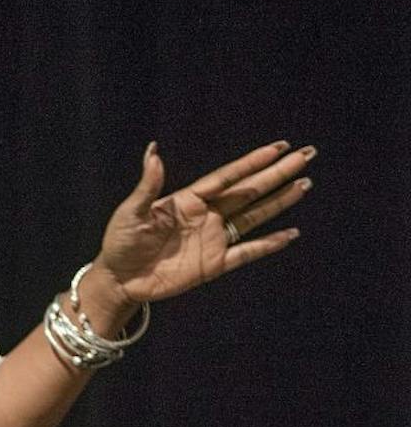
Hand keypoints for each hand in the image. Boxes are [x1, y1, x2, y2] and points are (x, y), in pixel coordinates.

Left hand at [93, 139, 313, 305]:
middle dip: (276, 174)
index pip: (228, 176)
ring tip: (304, 185)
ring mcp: (213, 239)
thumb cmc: (121, 241)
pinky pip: (248, 252)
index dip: (253, 162)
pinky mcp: (214, 263)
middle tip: (306, 156)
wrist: (119, 279)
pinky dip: (269, 244)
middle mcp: (206, 215)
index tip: (279, 147)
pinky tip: (291, 233)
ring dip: (279, 201)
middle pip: (249, 191)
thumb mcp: (131, 211)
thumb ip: (148, 184)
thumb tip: (153, 151)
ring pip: (254, 216)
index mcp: (188, 199)